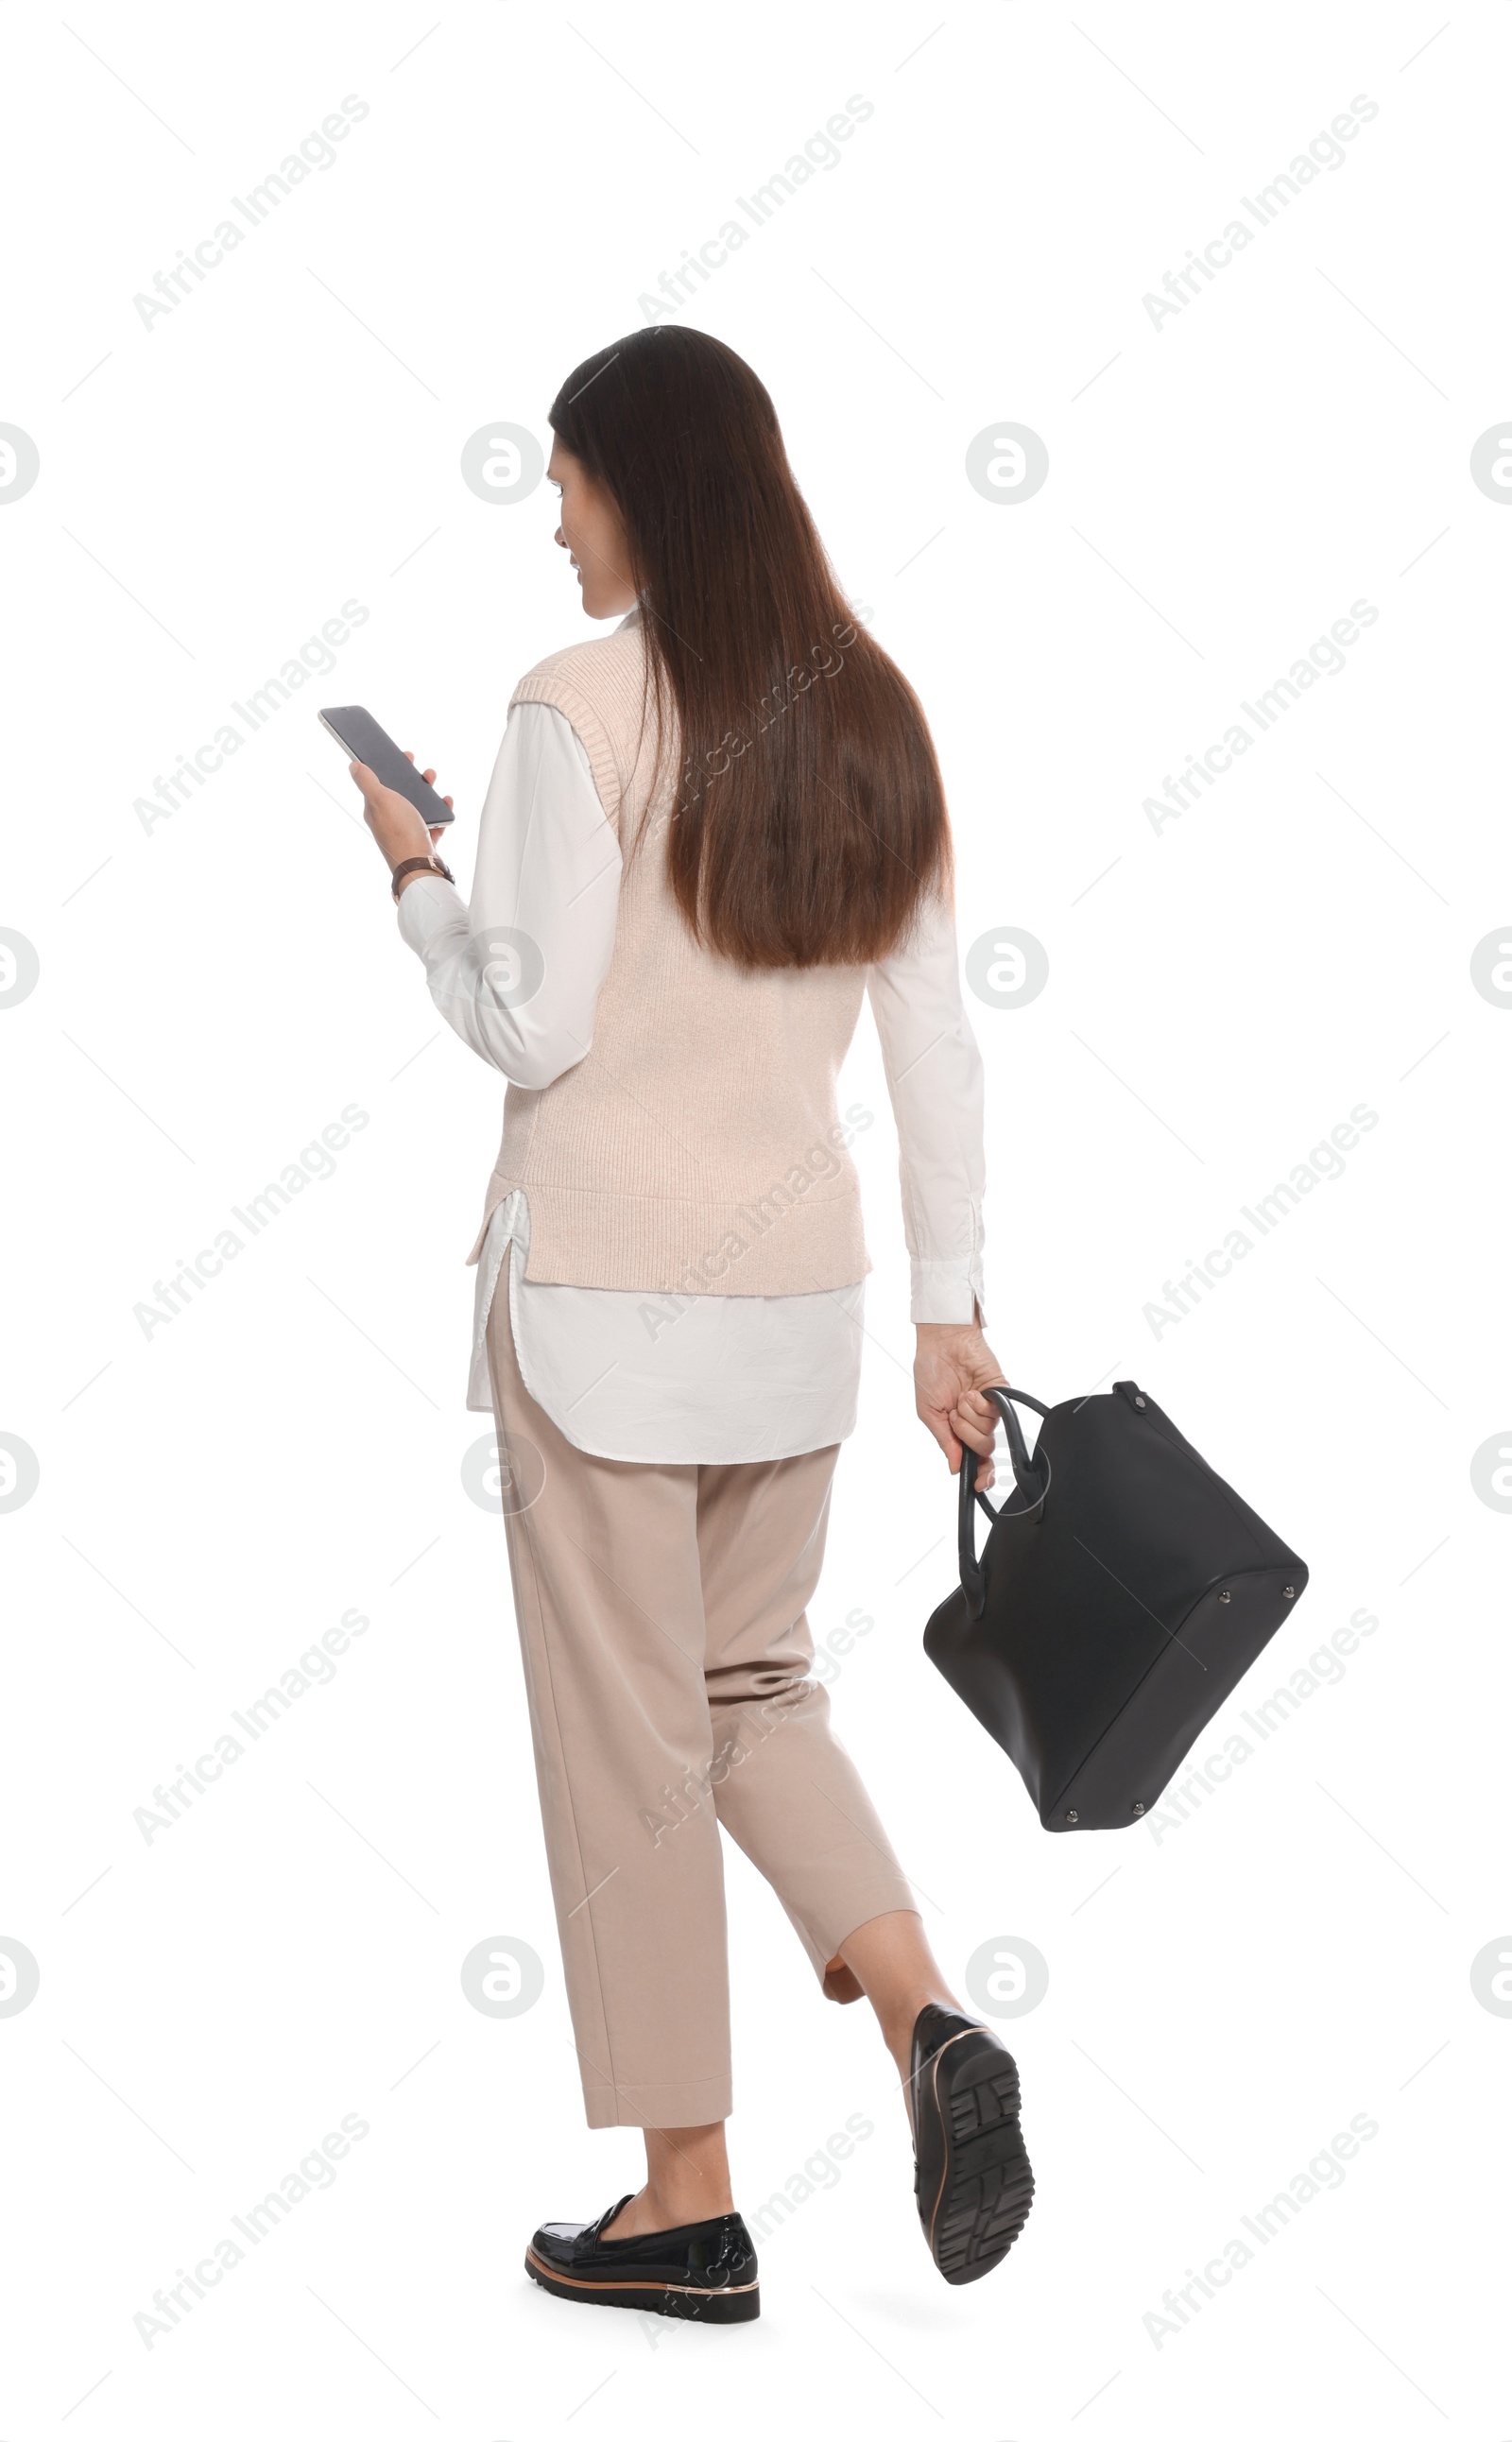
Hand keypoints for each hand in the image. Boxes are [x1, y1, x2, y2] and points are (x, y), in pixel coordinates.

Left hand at [351, 750, 453, 884]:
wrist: (420, 866)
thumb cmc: (400, 832)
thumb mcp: (380, 800)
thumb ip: (367, 781)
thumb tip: (353, 766)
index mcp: (376, 808)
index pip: (378, 782)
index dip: (386, 766)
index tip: (398, 754)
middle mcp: (390, 819)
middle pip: (400, 792)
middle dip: (410, 777)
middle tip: (418, 767)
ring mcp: (407, 829)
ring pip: (418, 804)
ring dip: (427, 791)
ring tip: (432, 781)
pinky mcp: (424, 839)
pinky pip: (434, 821)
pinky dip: (440, 810)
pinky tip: (445, 804)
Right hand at [914, 1321, 1006, 1490]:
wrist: (942, 1343)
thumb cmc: (930, 1372)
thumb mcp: (929, 1412)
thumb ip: (944, 1441)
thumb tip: (955, 1467)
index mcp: (958, 1429)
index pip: (974, 1459)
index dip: (980, 1474)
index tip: (980, 1485)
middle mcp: (976, 1422)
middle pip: (983, 1449)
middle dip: (965, 1434)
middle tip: (954, 1415)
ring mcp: (989, 1409)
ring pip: (987, 1432)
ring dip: (968, 1415)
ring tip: (960, 1397)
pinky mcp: (999, 1395)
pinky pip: (994, 1412)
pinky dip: (978, 1404)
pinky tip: (971, 1391)